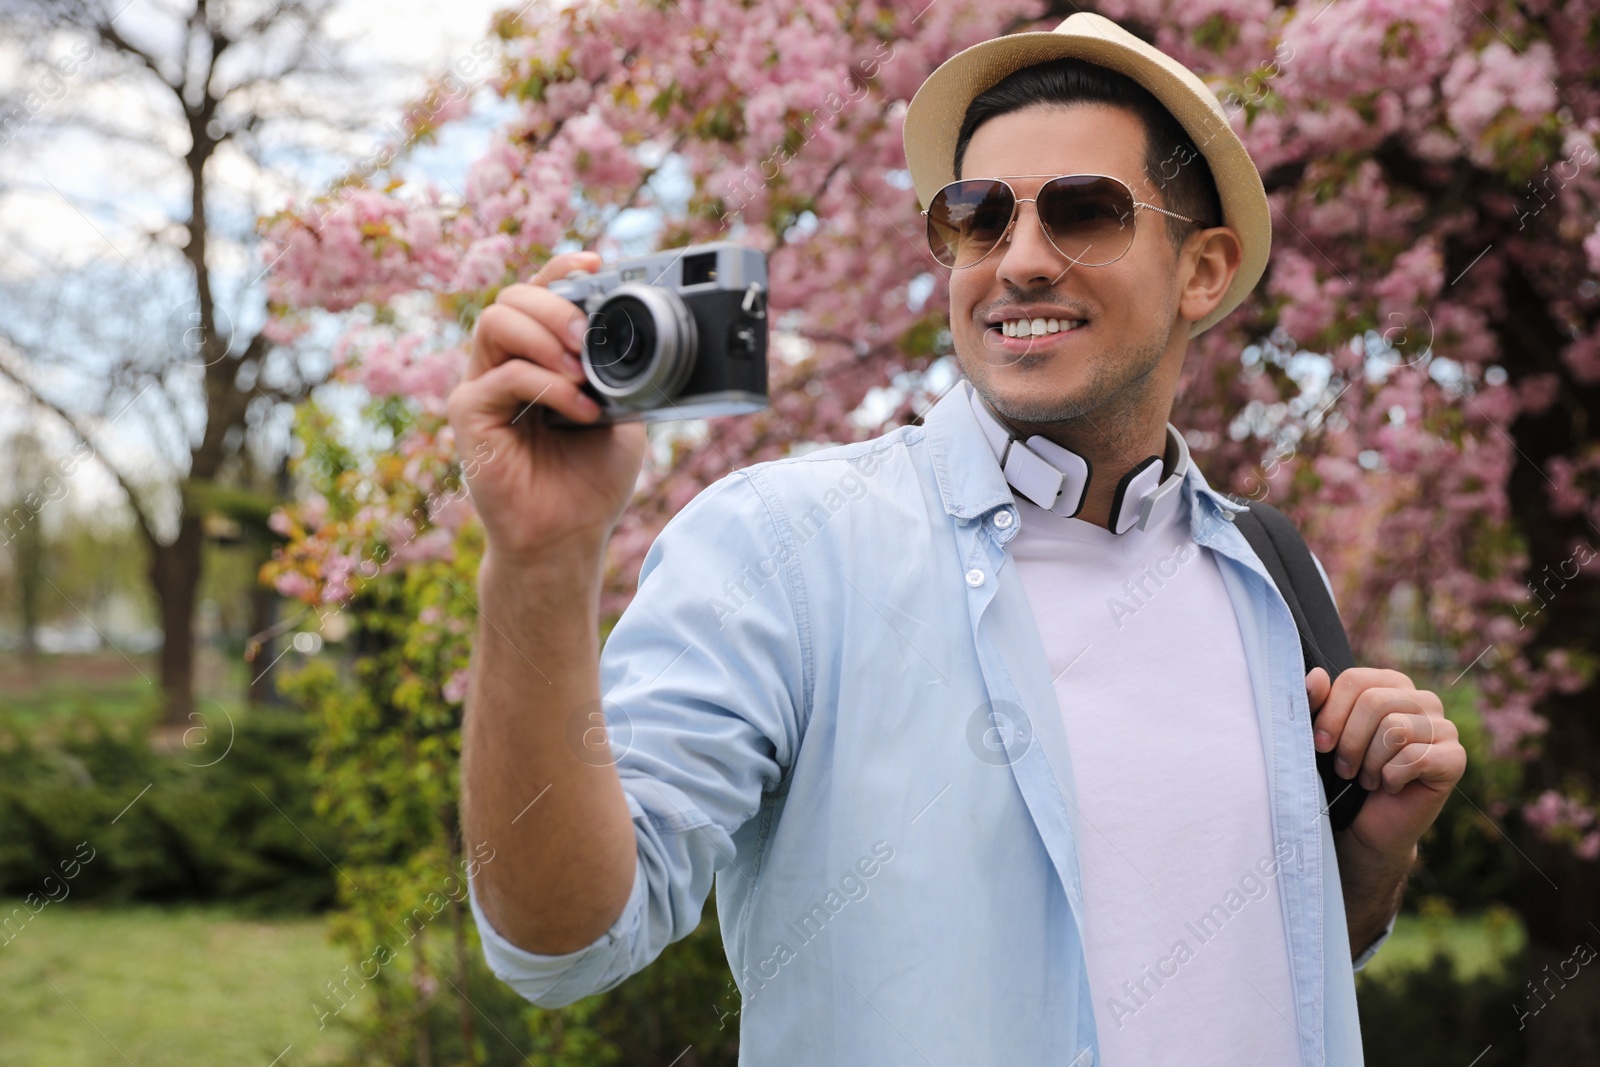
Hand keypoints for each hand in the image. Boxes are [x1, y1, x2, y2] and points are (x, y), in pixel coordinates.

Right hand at [447, 251, 647, 565]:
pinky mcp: (468, 415)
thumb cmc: (590, 482)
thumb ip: (621, 373)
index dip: (562, 269)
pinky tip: (580, 410)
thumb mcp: (623, 414)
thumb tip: (642, 333)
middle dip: (557, 305)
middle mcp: (504, 364)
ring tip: (583, 371)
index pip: (538, 295)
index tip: (597, 263)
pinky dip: (548, 386)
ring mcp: (482, 387)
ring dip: (546, 336)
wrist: (567, 537)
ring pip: (497, 321)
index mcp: (538, 358)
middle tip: (590, 337)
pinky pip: (503, 376)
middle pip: (513, 297)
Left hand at [1305, 666, 1466, 860]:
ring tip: (1368, 778)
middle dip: (1350, 742)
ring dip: (1371, 763)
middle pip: (1374, 702)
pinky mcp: (1455, 758)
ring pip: (1395, 729)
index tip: (1320, 743)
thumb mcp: (1325, 736)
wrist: (1367, 824)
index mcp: (1391, 684)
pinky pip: (1416, 757)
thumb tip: (1316, 676)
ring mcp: (1444, 728)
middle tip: (1345, 769)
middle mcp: (1423, 700)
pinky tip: (1391, 786)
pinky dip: (1392, 777)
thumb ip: (1318, 703)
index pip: (1356, 680)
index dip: (1331, 713)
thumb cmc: (1346, 774)